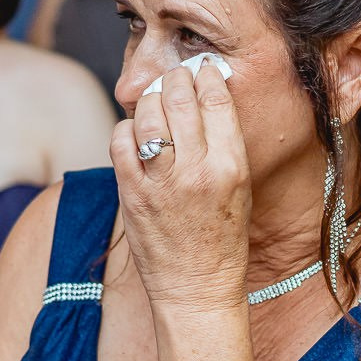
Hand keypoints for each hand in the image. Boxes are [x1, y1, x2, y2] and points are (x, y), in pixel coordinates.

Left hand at [110, 61, 250, 312]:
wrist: (197, 289)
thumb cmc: (222, 240)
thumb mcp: (240, 188)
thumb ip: (223, 145)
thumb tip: (205, 100)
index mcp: (231, 166)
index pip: (216, 100)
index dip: (206, 76)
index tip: (201, 71)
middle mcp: (197, 171)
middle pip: (178, 99)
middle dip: (173, 79)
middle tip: (172, 78)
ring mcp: (161, 183)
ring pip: (146, 115)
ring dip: (147, 100)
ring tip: (152, 101)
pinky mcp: (132, 195)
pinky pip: (119, 143)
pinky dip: (124, 129)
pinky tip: (133, 133)